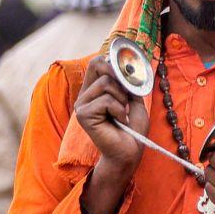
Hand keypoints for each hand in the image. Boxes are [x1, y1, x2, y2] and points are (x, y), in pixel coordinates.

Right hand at [73, 56, 147, 171]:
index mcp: (94, 90)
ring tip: (123, 114)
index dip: (114, 62)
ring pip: (106, 83)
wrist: (130, 151)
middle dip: (120, 79)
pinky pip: (106, 100)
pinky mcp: (83, 115)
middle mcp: (85, 95)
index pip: (97, 62)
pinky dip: (119, 110)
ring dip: (122, 99)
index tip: (129, 75)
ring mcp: (81, 105)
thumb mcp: (133, 100)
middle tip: (127, 98)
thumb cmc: (132, 128)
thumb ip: (127, 83)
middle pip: (99, 65)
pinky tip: (120, 122)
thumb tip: (126, 65)